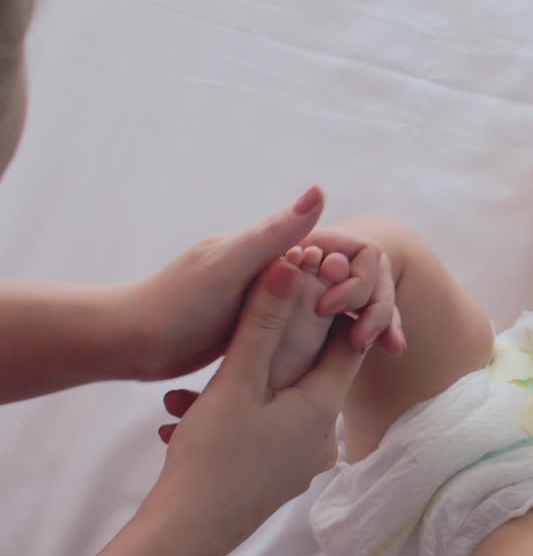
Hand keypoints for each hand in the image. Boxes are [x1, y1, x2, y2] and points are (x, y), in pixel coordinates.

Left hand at [124, 186, 401, 380]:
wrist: (130, 344)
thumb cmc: (177, 303)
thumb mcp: (231, 266)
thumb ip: (275, 233)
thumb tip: (320, 190)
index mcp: (268, 247)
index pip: (336, 250)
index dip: (357, 276)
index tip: (355, 309)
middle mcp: (270, 269)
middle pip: (335, 279)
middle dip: (365, 305)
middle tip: (378, 340)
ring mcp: (264, 300)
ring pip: (323, 307)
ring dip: (351, 325)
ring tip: (374, 350)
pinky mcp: (257, 329)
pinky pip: (303, 331)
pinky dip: (327, 343)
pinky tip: (340, 365)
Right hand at [153, 257, 366, 550]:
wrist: (184, 534)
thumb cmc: (212, 456)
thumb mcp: (236, 381)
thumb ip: (263, 322)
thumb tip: (291, 268)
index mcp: (323, 410)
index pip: (348, 346)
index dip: (329, 311)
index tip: (307, 288)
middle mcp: (322, 439)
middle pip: (308, 375)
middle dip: (268, 352)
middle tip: (237, 331)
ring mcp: (299, 464)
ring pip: (273, 407)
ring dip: (232, 392)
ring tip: (184, 397)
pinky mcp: (273, 480)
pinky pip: (258, 435)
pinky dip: (227, 421)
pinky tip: (181, 422)